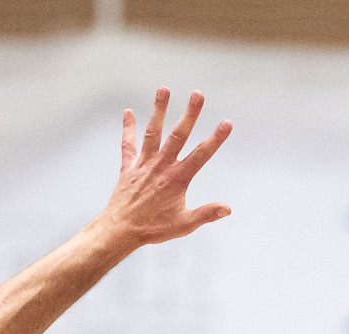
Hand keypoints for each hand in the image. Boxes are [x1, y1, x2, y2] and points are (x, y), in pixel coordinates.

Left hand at [96, 89, 233, 246]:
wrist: (121, 229)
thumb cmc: (154, 228)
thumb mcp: (185, 225)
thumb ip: (206, 214)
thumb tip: (227, 209)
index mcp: (178, 179)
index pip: (201, 155)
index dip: (215, 139)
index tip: (226, 124)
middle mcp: (161, 166)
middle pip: (178, 135)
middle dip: (189, 114)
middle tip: (198, 94)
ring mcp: (144, 164)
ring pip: (153, 132)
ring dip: (159, 110)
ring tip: (164, 89)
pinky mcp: (129, 166)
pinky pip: (128, 144)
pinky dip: (128, 128)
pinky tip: (128, 112)